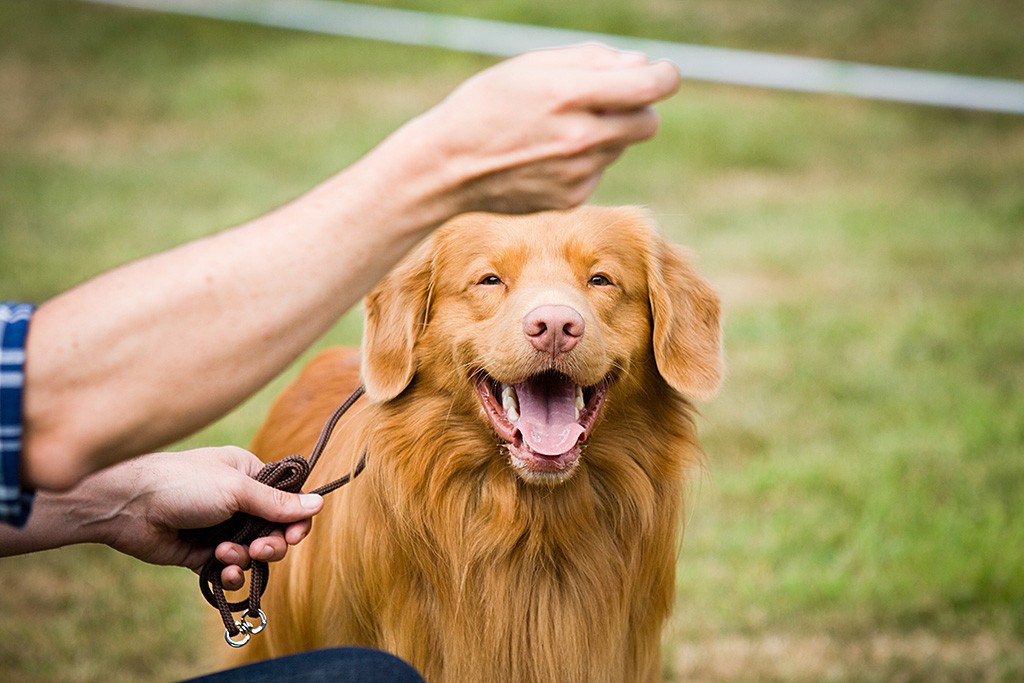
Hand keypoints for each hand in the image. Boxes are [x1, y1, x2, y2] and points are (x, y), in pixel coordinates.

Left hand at [70, 448, 322, 587]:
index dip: (295, 520)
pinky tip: (223, 569)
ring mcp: (220, 527)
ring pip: (253, 553)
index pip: (286, 501)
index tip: (295, 534)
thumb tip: (320, 504)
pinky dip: (231, 572)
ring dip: (246, 557)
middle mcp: (237, 500)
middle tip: (261, 550)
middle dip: (272, 544)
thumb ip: (278, 504)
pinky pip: (230, 568)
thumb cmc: (182, 483)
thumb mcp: (237, 489)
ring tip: (226, 553)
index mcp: (248, 474)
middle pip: (274, 531)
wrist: (127, 506)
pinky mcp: (201, 553)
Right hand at [392, 43, 680, 214]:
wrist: (447, 167)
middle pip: (649, 122)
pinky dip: (584, 160)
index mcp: (572, 96)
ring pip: (620, 147)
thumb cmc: (487, 105)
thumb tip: (640, 62)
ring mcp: (579, 173)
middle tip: (612, 100)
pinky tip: (546, 155)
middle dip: (639, 108)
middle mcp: (581, 138)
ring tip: (557, 129)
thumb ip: (592, 60)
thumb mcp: (532, 65)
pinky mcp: (572, 197)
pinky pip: (597, 170)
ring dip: (605, 133)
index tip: (660, 73)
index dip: (664, 75)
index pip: (652, 85)